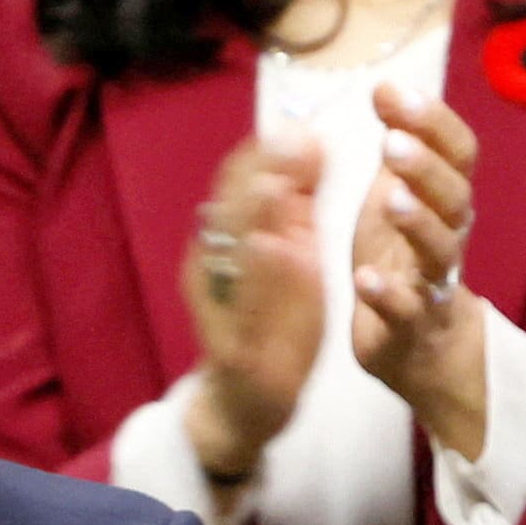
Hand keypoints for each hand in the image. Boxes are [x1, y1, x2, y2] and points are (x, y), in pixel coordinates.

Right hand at [179, 124, 324, 480]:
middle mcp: (213, 262)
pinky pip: (241, 303)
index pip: (241, 181)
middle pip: (230, 204)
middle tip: (295, 142)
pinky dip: (258, 275)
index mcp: (230, 239)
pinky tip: (276, 249)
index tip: (305, 125)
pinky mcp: (229, 341)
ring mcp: (216, 302)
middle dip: (260, 171)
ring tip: (279, 183)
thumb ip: (300, 207)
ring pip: (227, 250)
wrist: (249, 399)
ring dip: (252, 214)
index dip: (270, 151)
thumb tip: (312, 141)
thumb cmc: (273, 323)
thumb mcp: (293, 257)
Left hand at [347, 78, 488, 462]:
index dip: (431, 120)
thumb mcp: (398, 200)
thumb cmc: (405, 263)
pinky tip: (365, 278)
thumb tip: (386, 88)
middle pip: (454, 197)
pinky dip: (388, 295)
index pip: (457, 153)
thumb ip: (398, 152)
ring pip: (439, 251)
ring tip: (391, 200)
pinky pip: (406, 310)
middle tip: (392, 141)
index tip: (391, 90)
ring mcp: (434, 284)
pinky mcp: (413, 327)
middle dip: (426, 167)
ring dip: (418, 222)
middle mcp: (450, 237)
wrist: (423, 348)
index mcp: (445, 201)